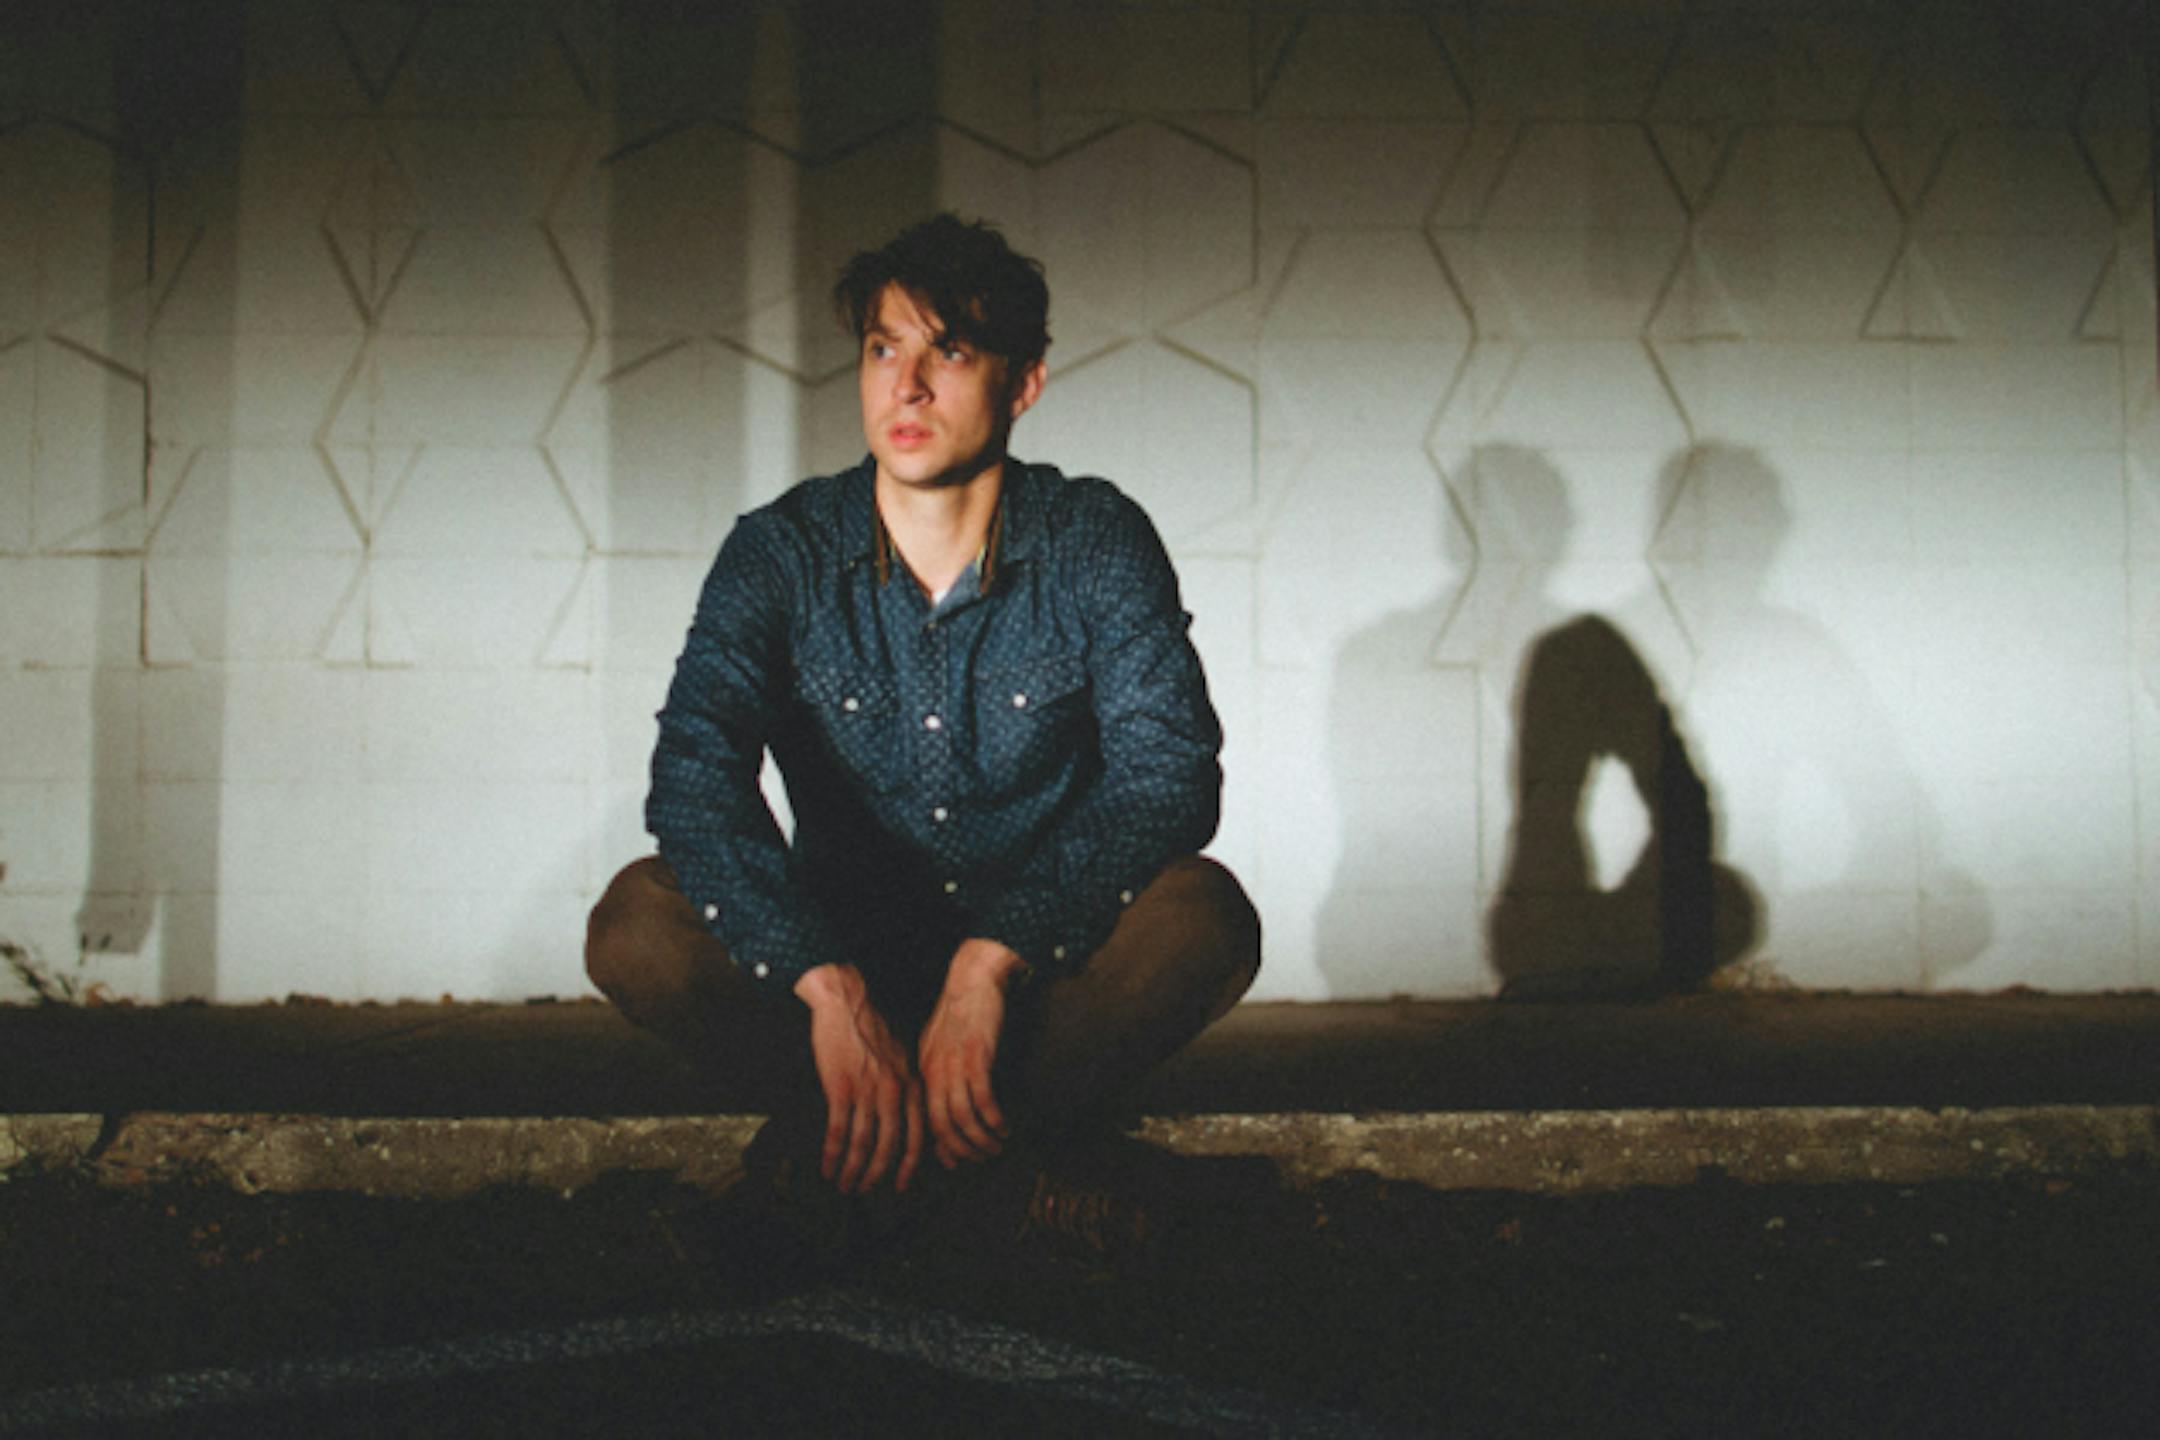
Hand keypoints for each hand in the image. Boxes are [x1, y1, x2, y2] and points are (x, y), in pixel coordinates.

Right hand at [795, 964, 923, 1193]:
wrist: (847, 999)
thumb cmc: (871, 1025)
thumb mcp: (901, 1054)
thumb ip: (904, 1084)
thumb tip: (903, 1113)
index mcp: (912, 1084)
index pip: (917, 1135)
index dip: (908, 1165)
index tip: (900, 1184)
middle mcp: (895, 1091)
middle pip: (890, 1146)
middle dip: (877, 1175)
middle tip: (865, 1191)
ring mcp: (869, 1090)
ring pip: (864, 1144)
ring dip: (853, 1170)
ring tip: (844, 1185)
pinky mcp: (841, 1087)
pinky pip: (839, 1131)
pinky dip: (833, 1154)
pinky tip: (828, 1166)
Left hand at [918, 939, 1024, 1168]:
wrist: (973, 977)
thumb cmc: (961, 1009)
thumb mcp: (942, 1043)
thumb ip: (942, 1073)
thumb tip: (949, 1105)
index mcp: (925, 1069)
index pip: (927, 1119)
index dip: (942, 1146)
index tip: (957, 1162)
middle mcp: (935, 1070)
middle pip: (942, 1125)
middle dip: (963, 1149)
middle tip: (983, 1158)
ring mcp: (954, 1064)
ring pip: (962, 1117)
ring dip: (981, 1138)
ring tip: (997, 1145)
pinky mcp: (977, 1056)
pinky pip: (983, 1099)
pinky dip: (994, 1118)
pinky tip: (1005, 1126)